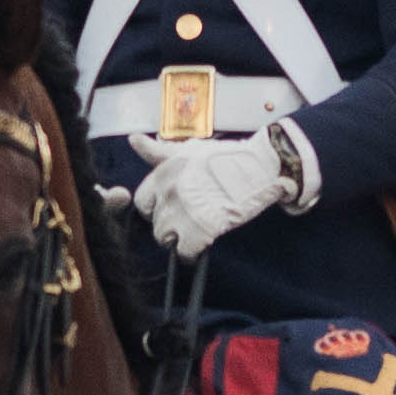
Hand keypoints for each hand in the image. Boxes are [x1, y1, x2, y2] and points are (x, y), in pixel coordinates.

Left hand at [137, 128, 300, 258]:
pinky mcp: (200, 228)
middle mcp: (168, 191)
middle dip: (169, 226)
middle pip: (154, 223)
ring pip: (166, 239)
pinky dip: (191, 254)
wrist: (261, 165)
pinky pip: (184, 252)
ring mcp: (183, 210)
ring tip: (196, 233)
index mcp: (163, 172)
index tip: (172, 209)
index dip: (157, 209)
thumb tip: (134, 140)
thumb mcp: (189, 149)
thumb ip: (158, 151)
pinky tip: (201, 247)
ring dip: (180, 240)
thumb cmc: (228, 157)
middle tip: (189, 222)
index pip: (142, 202)